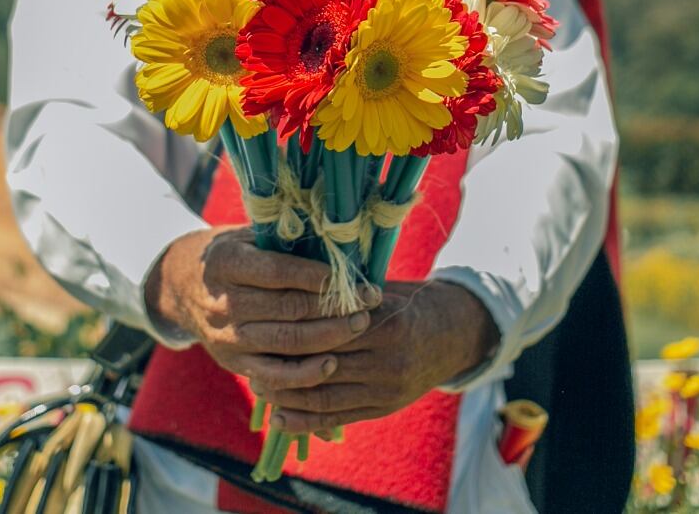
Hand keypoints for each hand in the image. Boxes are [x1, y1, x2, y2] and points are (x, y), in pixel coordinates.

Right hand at [144, 226, 378, 381]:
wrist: (183, 286)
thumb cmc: (233, 254)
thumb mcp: (248, 236)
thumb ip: (284, 241)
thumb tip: (338, 243)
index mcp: (226, 263)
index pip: (279, 272)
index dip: (320, 277)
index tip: (353, 277)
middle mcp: (222, 302)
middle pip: (287, 309)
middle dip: (334, 308)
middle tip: (367, 303)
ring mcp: (226, 337)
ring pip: (285, 343)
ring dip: (328, 338)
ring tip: (360, 327)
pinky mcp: (232, 363)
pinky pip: (273, 376)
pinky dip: (304, 375)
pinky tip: (331, 364)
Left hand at [246, 280, 499, 433]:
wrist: (448, 337)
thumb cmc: (404, 304)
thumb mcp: (381, 290)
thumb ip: (345, 292)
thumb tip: (292, 277)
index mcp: (388, 323)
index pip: (330, 328)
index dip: (294, 327)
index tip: (263, 323)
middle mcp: (389, 360)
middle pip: (323, 363)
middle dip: (283, 362)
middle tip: (250, 357)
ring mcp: (386, 389)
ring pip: (326, 396)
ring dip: (287, 394)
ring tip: (258, 385)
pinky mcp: (382, 409)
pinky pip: (337, 418)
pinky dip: (304, 420)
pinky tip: (278, 416)